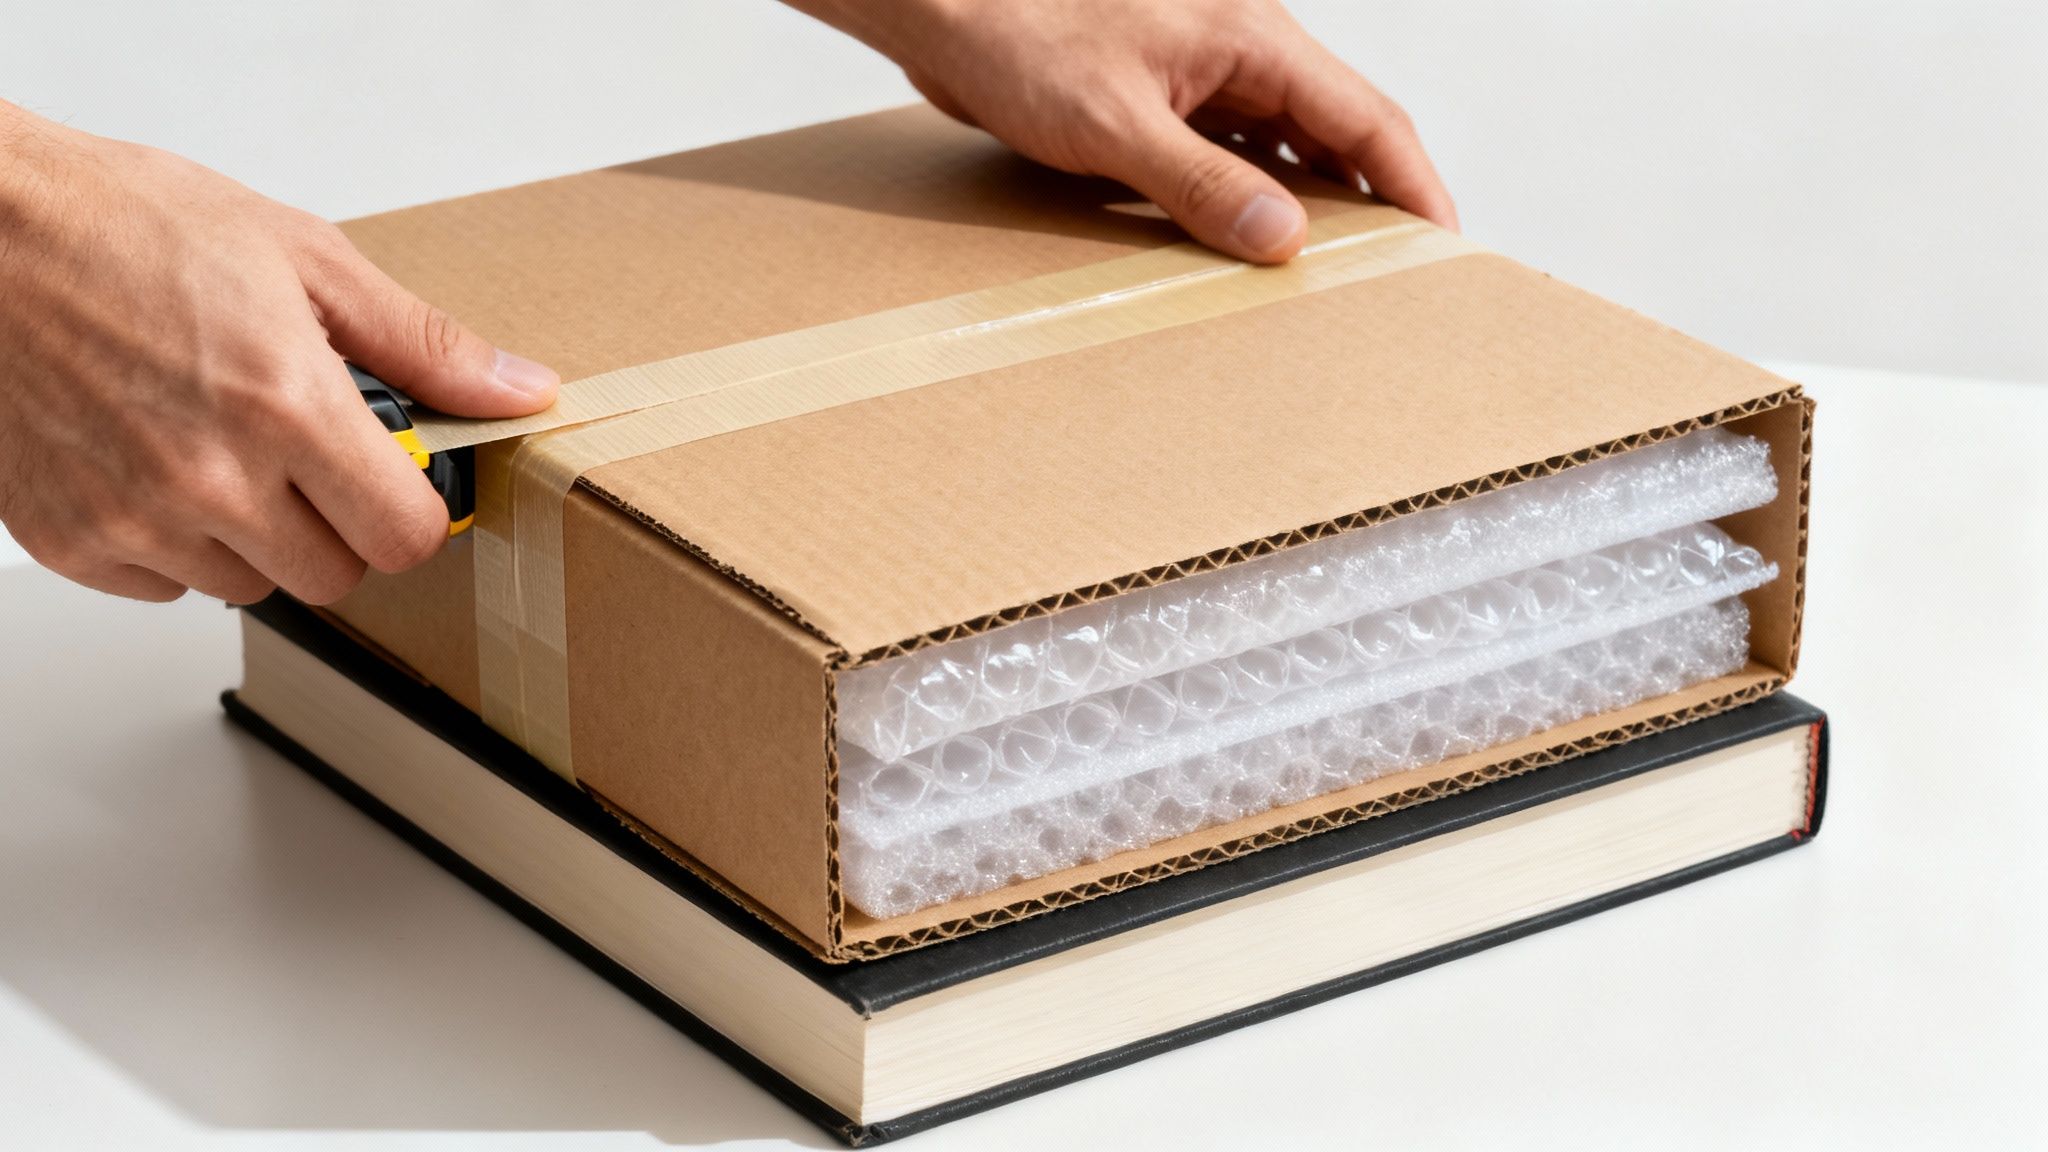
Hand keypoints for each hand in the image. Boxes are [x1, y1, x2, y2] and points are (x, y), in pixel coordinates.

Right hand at [0, 103, 558, 604]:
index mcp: (285, 406)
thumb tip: (519, 390)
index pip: (405, 537)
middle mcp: (210, 478)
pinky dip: (172, 542)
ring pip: (252, 587)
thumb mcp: (304, 257)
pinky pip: (165, 586)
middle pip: (335, 577)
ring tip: (217, 441)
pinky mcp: (70, 541)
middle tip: (303, 452)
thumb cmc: (123, 224)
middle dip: (337, 523)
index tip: (396, 478)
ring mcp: (134, 518)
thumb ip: (423, 343)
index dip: (411, 508)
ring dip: (254, 535)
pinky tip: (154, 462)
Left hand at [792, 0, 1456, 261]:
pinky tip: (1238, 242)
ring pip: (1281, 144)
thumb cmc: (1016, 34)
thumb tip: (1283, 238)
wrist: (940, 4)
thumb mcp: (1113, 123)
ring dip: (1304, 204)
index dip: (1416, 185)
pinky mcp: (1156, 94)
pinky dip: (1243, 195)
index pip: (1366, 118)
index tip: (1445, 244)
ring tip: (1324, 276)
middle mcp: (1238, 50)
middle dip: (1372, 202)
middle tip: (1395, 277)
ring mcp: (1199, 72)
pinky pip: (1225, 150)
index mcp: (1252, 39)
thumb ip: (1201, 183)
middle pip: (1336, 132)